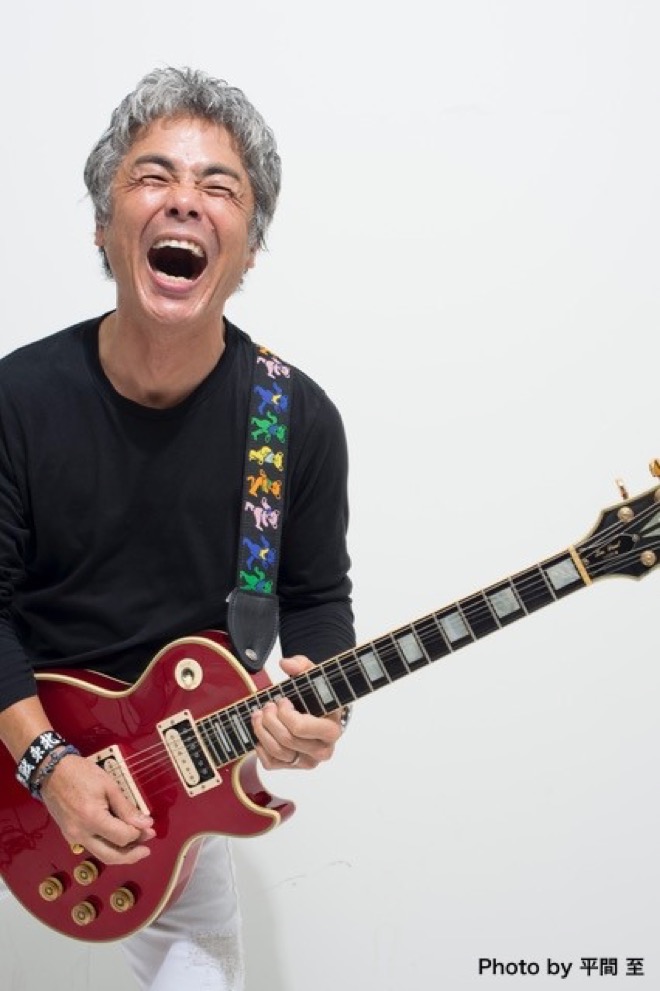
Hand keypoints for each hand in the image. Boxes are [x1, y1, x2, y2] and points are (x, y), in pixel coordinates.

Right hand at [40, 752, 155, 864]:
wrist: (52, 771)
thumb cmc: (82, 774)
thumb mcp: (109, 786)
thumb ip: (126, 808)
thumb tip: (146, 824)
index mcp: (92, 819)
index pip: (122, 837)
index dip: (138, 834)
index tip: (150, 827)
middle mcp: (81, 834)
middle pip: (111, 856)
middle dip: (132, 855)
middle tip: (147, 849)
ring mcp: (73, 837)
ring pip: (100, 855)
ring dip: (120, 854)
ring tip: (137, 846)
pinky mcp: (69, 835)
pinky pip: (92, 847)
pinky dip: (107, 846)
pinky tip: (118, 838)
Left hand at [251, 654, 343, 770]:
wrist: (319, 713)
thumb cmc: (317, 696)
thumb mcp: (313, 676)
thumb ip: (301, 665)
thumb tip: (286, 664)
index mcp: (331, 730)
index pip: (300, 728)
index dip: (284, 713)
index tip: (282, 700)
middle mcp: (322, 750)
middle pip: (287, 740)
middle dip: (270, 719)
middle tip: (267, 705)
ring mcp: (307, 761)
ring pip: (278, 752)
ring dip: (262, 731)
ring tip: (258, 715)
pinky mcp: (293, 766)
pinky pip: (271, 764)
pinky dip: (261, 748)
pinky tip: (261, 733)